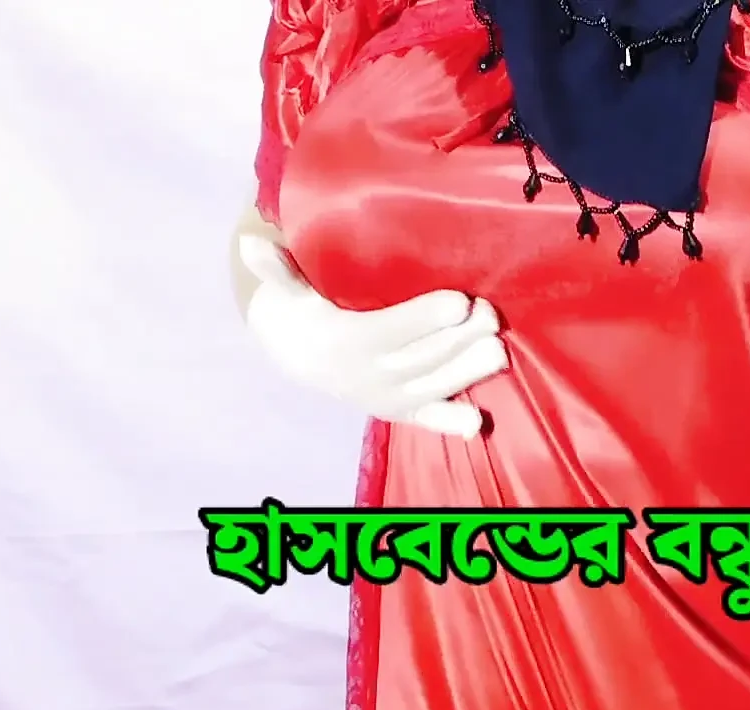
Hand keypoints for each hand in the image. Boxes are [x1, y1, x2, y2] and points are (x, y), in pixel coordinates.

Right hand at [238, 235, 507, 437]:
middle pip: (422, 358)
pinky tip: (478, 424)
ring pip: (435, 386)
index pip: (392, 330)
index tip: (461, 301)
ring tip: (498, 351)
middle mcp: (370, 376)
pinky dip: (452, 424)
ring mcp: (389, 396)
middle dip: (460, 340)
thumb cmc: (307, 310)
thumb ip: (277, 270)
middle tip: (490, 316)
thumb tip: (251, 245)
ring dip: (469, 371)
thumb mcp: (290, 291)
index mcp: (347, 342)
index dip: (426, 317)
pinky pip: (429, 420)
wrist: (303, 358)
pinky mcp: (403, 410)